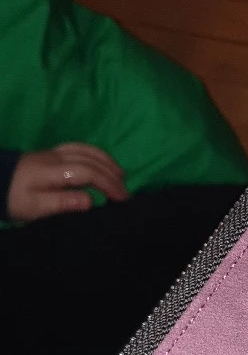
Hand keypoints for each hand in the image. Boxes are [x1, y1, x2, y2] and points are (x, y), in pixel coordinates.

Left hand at [6, 143, 127, 220]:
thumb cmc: (14, 199)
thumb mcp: (35, 208)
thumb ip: (63, 203)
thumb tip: (90, 201)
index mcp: (53, 171)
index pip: (88, 172)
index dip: (108, 184)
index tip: (122, 200)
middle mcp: (56, 157)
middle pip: (91, 160)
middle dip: (113, 175)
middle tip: (126, 194)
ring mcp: (54, 152)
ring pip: (87, 150)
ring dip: (107, 161)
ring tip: (121, 176)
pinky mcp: (51, 153)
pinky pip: (80, 147)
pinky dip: (96, 154)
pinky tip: (102, 162)